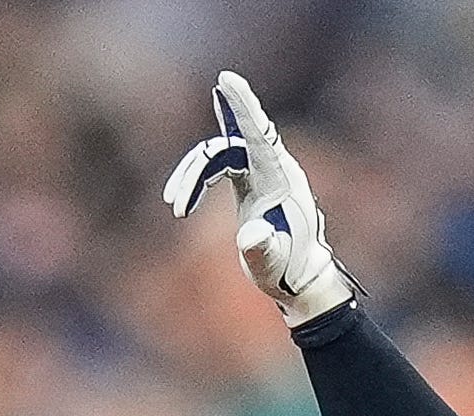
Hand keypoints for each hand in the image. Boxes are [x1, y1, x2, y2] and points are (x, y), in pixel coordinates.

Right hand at [161, 69, 358, 326]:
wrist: (299, 279)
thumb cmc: (288, 271)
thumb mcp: (273, 264)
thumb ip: (262, 249)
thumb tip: (250, 235)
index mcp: (282, 178)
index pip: (259, 133)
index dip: (242, 105)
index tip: (226, 78)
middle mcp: (273, 169)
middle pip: (227, 147)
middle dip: (196, 169)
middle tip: (175, 203)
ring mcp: (261, 174)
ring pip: (218, 155)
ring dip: (191, 178)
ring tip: (174, 207)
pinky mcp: (250, 183)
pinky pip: (221, 163)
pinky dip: (198, 178)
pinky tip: (181, 198)